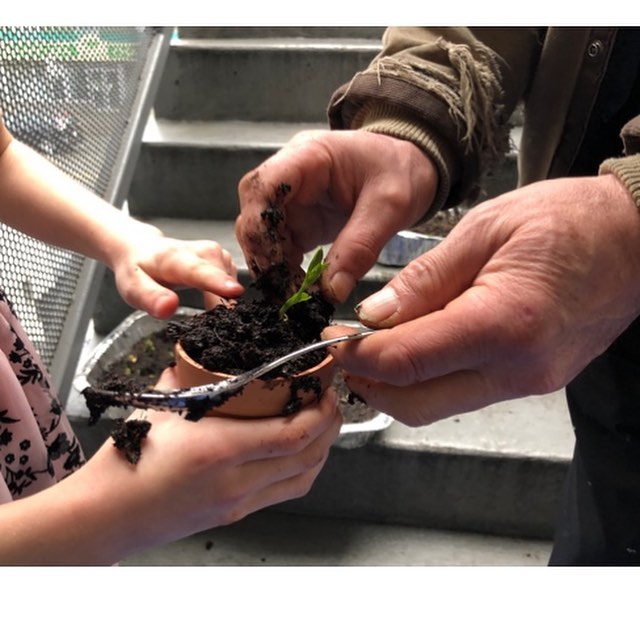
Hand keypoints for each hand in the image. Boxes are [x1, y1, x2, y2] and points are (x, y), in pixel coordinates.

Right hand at [1, 367, 341, 563]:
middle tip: (330, 399)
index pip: (294, 432)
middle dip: (330, 424)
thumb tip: (223, 353)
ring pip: (304, 477)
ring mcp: (239, 502)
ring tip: (323, 422)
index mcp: (220, 448)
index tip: (326, 387)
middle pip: (309, 454)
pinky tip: (302, 451)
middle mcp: (237, 480)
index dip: (321, 410)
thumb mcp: (165, 404)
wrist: (109, 511)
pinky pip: (286, 492)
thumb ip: (200, 377)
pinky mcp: (237, 514)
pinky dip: (305, 468)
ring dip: (323, 447)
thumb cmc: (129, 456)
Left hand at [110, 227, 243, 317]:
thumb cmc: (138, 271)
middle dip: (225, 302)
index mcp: (173, 258)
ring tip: (209, 312)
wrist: (141, 248)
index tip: (234, 291)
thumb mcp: (133, 287)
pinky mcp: (223, 258)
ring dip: (225, 300)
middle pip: (221, 277)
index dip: (217, 281)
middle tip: (220, 325)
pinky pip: (231, 280)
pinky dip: (225, 294)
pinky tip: (212, 299)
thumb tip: (168, 308)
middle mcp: (199, 251)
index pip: (197, 270)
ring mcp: (214, 253)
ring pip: (229, 280)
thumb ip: (150, 298)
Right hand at [236, 129, 437, 302]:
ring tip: (296, 296)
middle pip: (253, 214)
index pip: (262, 186)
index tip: (275, 264)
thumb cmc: (400, 170)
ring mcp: (291, 201)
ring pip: (260, 236)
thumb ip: (360, 246)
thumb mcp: (390, 206)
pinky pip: (279, 249)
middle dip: (264, 255)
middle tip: (286, 291)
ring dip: (273, 268)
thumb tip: (332, 292)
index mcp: (308, 156)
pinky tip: (301, 289)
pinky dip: (285, 271)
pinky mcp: (298, 223)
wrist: (409, 167)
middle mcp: (289, 176)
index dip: (259, 226)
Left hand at [325, 174, 639, 425]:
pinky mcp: (533, 381)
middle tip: (345, 348)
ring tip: (375, 344)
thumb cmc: (569, 220)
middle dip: (368, 382)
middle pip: (414, 404)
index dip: (357, 355)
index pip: (405, 361)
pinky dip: (428, 378)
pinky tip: (416, 345)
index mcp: (502, 323)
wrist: (636, 237)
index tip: (332, 339)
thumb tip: (374, 317)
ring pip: (436, 406)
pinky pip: (463, 394)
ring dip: (396, 383)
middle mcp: (516, 368)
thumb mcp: (484, 230)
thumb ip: (425, 281)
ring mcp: (528, 382)